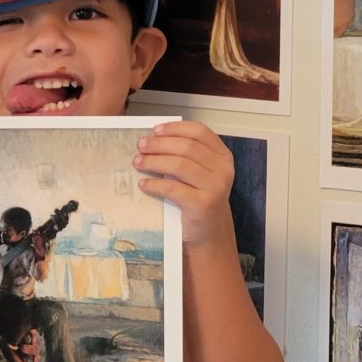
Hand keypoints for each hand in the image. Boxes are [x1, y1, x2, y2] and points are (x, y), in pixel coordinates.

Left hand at [134, 121, 233, 246]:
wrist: (207, 232)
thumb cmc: (199, 198)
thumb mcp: (200, 173)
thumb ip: (187, 155)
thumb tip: (153, 138)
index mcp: (223, 156)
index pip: (200, 132)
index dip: (176, 128)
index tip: (155, 130)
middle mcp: (223, 170)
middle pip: (187, 147)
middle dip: (160, 144)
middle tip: (141, 146)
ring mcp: (215, 187)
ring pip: (179, 165)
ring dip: (154, 161)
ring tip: (138, 162)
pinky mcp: (203, 205)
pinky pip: (173, 188)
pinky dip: (154, 184)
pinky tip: (143, 184)